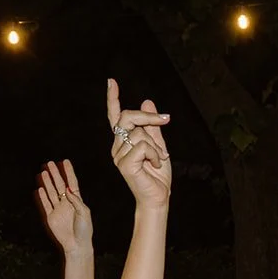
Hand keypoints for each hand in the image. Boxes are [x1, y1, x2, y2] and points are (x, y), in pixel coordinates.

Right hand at [37, 159, 93, 253]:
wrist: (77, 245)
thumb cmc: (84, 230)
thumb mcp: (84, 213)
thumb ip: (76, 201)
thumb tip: (67, 190)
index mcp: (77, 201)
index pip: (72, 183)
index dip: (69, 172)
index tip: (65, 161)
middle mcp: (67, 203)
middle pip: (59, 185)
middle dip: (55, 174)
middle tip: (50, 163)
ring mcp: (58, 209)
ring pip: (51, 192)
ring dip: (47, 182)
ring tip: (43, 172)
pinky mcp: (51, 217)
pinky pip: (46, 204)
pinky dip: (42, 196)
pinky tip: (40, 188)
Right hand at [106, 78, 171, 207]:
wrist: (158, 196)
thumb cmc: (157, 174)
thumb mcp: (158, 145)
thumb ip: (152, 126)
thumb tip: (146, 101)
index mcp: (123, 141)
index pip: (115, 116)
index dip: (113, 99)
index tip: (111, 82)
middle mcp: (117, 146)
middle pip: (127, 117)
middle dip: (149, 117)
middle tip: (166, 119)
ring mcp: (119, 155)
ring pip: (140, 133)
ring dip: (156, 146)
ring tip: (158, 159)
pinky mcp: (124, 164)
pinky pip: (143, 146)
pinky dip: (155, 154)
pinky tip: (154, 165)